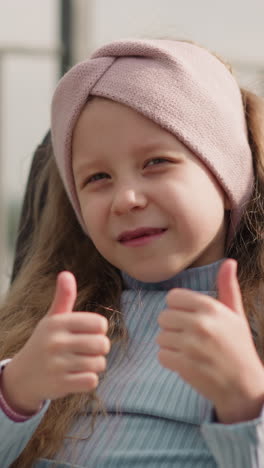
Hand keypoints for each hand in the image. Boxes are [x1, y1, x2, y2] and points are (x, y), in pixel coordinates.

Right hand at [2, 272, 109, 413]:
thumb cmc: (44, 342)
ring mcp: (58, 365)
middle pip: (103, 344)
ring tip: (81, 363)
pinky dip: (88, 380)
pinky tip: (77, 376)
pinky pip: (92, 381)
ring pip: (99, 364)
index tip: (89, 333)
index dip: (99, 329)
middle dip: (101, 348)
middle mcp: (57, 342)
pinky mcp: (61, 384)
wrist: (23, 376)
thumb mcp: (52, 319)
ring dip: (95, 365)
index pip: (99, 323)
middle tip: (89, 350)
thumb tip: (66, 273)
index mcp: (58, 323)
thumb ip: (64, 297)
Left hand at [156, 259, 263, 422]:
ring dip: (171, 344)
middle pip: (163, 316)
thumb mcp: (236, 315)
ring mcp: (191, 346)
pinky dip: (170, 360)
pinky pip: (161, 355)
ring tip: (190, 350)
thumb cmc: (238, 347)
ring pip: (160, 336)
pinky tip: (186, 362)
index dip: (179, 308)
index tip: (190, 318)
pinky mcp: (184, 365)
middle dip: (173, 327)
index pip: (173, 297)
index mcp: (211, 308)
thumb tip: (229, 262)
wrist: (244, 386)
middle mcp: (201, 324)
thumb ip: (228, 287)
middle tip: (190, 337)